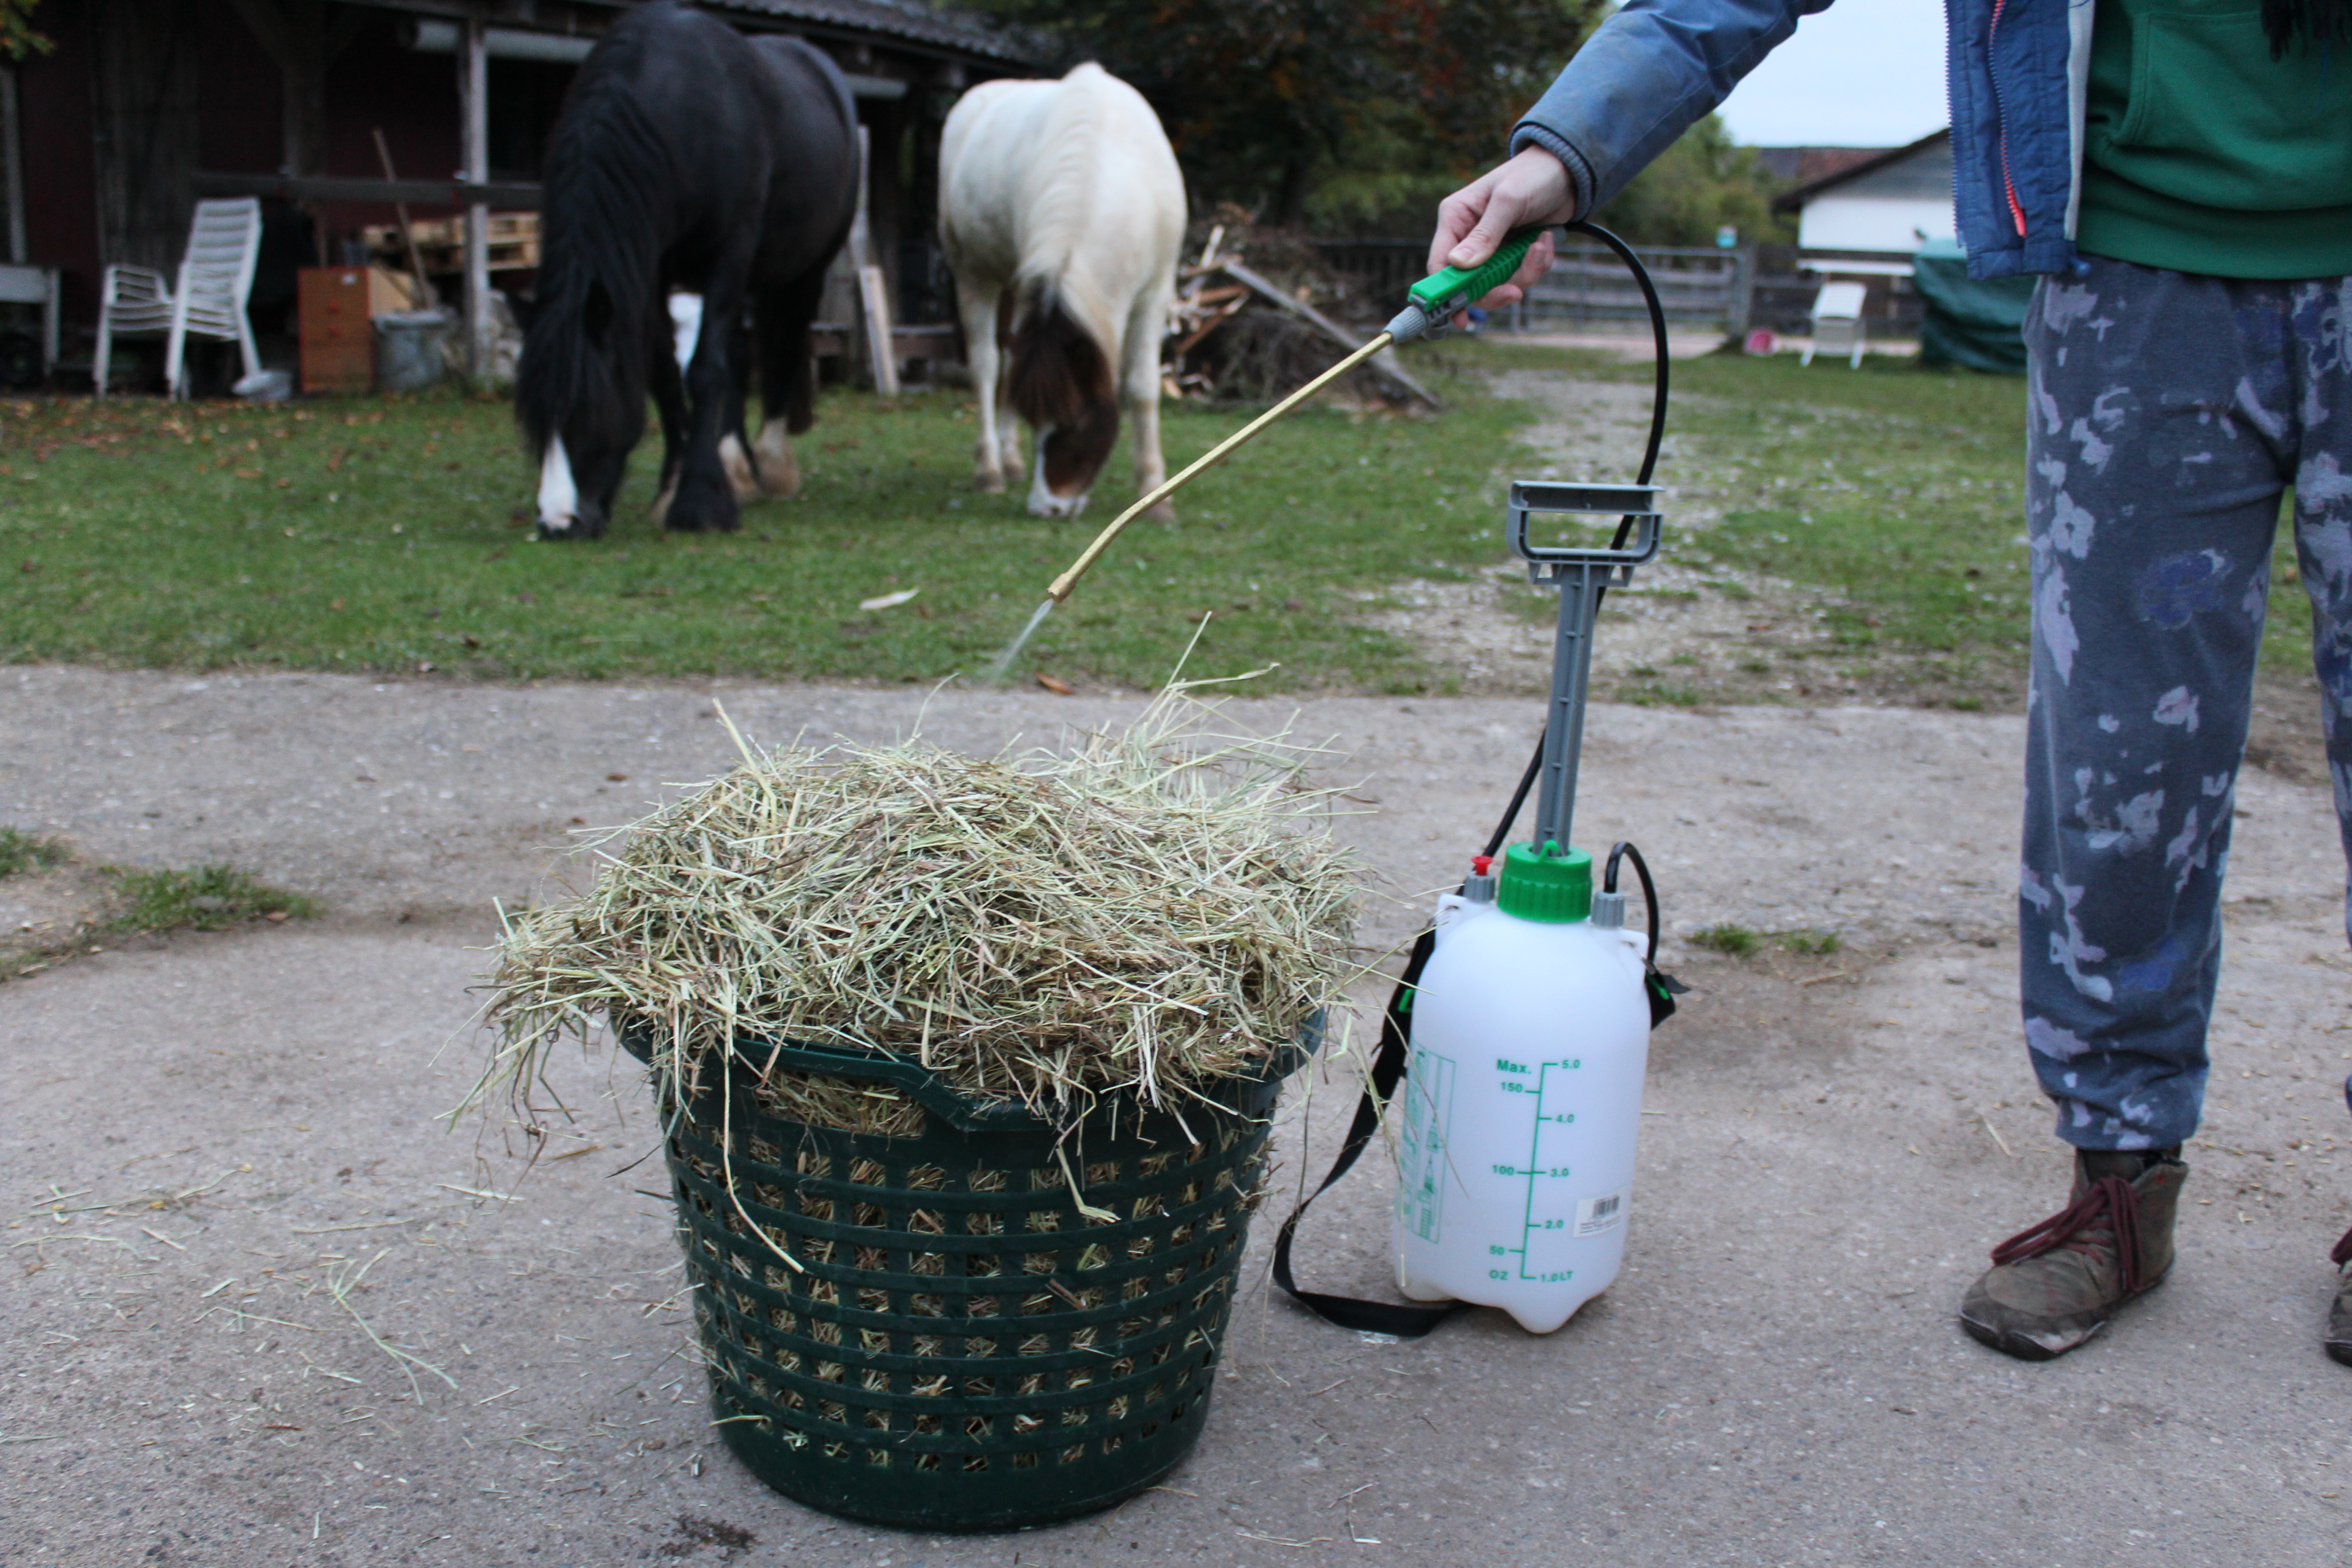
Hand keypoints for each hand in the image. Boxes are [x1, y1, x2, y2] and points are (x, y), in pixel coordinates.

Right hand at [1427, 147, 1576, 318]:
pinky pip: (1520, 275)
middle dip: (1496, 289)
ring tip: (1541, 246)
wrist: (1569, 170)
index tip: (1459, 316)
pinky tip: (1545, 241)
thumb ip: (1485, 235)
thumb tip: (1458, 265)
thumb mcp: (1508, 201)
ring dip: (1524, 271)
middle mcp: (1469, 236)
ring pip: (1499, 282)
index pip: (1440, 263)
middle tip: (1516, 292)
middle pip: (1470, 283)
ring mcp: (1492, 247)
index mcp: (1456, 218)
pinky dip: (1537, 264)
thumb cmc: (1533, 174)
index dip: (1446, 293)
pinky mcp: (1513, 253)